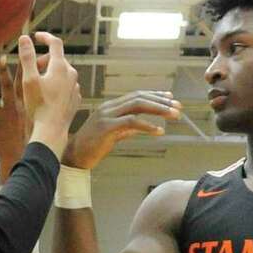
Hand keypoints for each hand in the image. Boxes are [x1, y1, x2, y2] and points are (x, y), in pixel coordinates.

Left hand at [0, 55, 26, 177]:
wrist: (20, 157)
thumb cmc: (28, 137)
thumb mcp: (34, 118)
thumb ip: (34, 102)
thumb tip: (38, 92)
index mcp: (24, 104)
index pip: (26, 81)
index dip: (27, 66)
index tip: (28, 51)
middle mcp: (12, 107)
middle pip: (8, 85)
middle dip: (4, 71)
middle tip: (1, 57)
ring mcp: (0, 115)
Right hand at [18, 32, 80, 155]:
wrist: (51, 131)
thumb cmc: (38, 106)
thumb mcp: (28, 80)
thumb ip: (27, 57)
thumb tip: (24, 38)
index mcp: (60, 67)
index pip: (55, 43)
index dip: (45, 37)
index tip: (36, 37)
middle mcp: (71, 75)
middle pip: (57, 59)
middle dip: (43, 60)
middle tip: (30, 70)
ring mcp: (75, 88)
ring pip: (62, 74)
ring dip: (50, 74)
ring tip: (37, 86)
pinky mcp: (75, 100)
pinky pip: (66, 87)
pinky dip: (56, 86)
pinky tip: (47, 97)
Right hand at [64, 90, 182, 169]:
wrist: (73, 157)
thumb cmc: (91, 148)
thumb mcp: (112, 135)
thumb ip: (126, 129)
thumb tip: (142, 127)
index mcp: (111, 107)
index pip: (137, 95)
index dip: (155, 95)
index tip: (171, 99)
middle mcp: (109, 107)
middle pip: (140, 97)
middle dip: (161, 101)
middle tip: (178, 107)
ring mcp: (107, 116)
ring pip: (138, 105)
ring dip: (158, 109)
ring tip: (174, 115)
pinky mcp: (107, 127)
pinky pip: (131, 122)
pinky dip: (147, 125)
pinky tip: (159, 130)